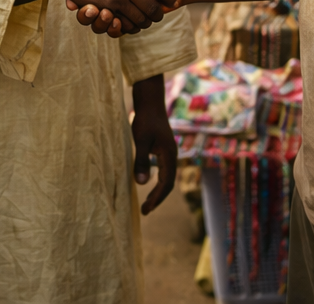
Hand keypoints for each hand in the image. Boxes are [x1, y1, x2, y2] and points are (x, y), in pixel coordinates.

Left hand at [131, 75, 177, 215]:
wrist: (150, 102)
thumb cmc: (145, 119)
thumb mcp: (140, 141)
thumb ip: (141, 161)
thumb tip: (140, 184)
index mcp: (169, 155)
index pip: (167, 183)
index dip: (157, 198)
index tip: (146, 209)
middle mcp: (172, 155)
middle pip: (168, 183)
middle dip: (158, 198)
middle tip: (145, 210)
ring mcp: (169, 152)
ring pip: (167, 177)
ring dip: (158, 191)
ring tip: (147, 202)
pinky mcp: (164, 149)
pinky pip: (163, 170)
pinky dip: (157, 181)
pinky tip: (148, 182)